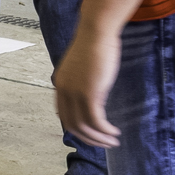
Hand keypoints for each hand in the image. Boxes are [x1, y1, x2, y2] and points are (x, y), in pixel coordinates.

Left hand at [55, 15, 122, 150]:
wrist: (97, 31)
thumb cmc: (94, 44)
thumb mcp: (83, 66)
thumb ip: (82, 81)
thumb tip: (92, 94)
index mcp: (60, 85)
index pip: (64, 116)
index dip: (77, 129)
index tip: (90, 134)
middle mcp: (64, 91)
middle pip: (73, 126)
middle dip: (89, 138)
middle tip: (104, 143)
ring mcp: (75, 93)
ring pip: (85, 126)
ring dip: (99, 138)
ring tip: (112, 141)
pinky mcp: (89, 93)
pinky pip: (96, 120)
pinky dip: (105, 130)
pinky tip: (114, 132)